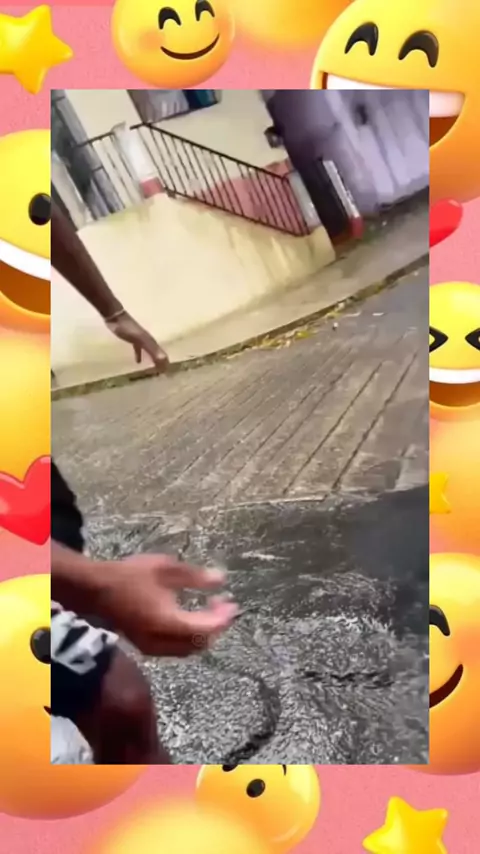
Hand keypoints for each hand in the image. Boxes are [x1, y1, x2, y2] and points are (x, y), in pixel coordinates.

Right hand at [94, 554, 237, 656]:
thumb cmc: (131, 576)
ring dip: (203, 634)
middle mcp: (162, 641)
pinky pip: (176, 649)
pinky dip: (189, 637)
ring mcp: (152, 647)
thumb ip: (195, 576)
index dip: (223, 618)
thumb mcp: (166, 568)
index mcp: (169, 622)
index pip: (206, 628)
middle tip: (224, 605)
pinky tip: (191, 618)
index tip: (232, 603)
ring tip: (212, 610)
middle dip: (216, 627)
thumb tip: (220, 580)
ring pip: (188, 649)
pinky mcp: (146, 647)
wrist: (96, 589)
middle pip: (200, 644)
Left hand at [106, 311, 168, 371]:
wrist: (115, 316)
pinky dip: (139, 355)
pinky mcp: (133, 339)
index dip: (164, 363)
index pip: (161, 354)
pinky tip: (137, 362)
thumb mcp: (140, 340)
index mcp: (151, 341)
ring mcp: (140, 339)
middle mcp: (148, 340)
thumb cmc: (127, 328)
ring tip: (153, 369)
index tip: (166, 373)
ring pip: (149, 351)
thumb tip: (164, 360)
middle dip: (160, 362)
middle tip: (162, 373)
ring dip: (152, 359)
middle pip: (157, 353)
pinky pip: (139, 350)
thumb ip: (151, 349)